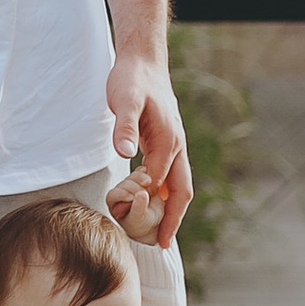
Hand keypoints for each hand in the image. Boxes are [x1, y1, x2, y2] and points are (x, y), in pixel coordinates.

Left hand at [105, 44, 191, 245]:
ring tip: (160, 233)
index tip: (135, 227)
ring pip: (178, 184)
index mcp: (168, 140)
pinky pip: (170, 174)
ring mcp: (173, 144)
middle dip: (173, 219)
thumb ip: (124, 127)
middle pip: (181, 191)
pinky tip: (154, 203)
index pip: (159, 183)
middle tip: (162, 245)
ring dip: (171, 209)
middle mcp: (176, 145)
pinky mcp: (165, 141)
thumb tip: (125, 154)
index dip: (148, 206)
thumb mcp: (123, 100)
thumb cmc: (131, 79)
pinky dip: (165, 193)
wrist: (142, 60)